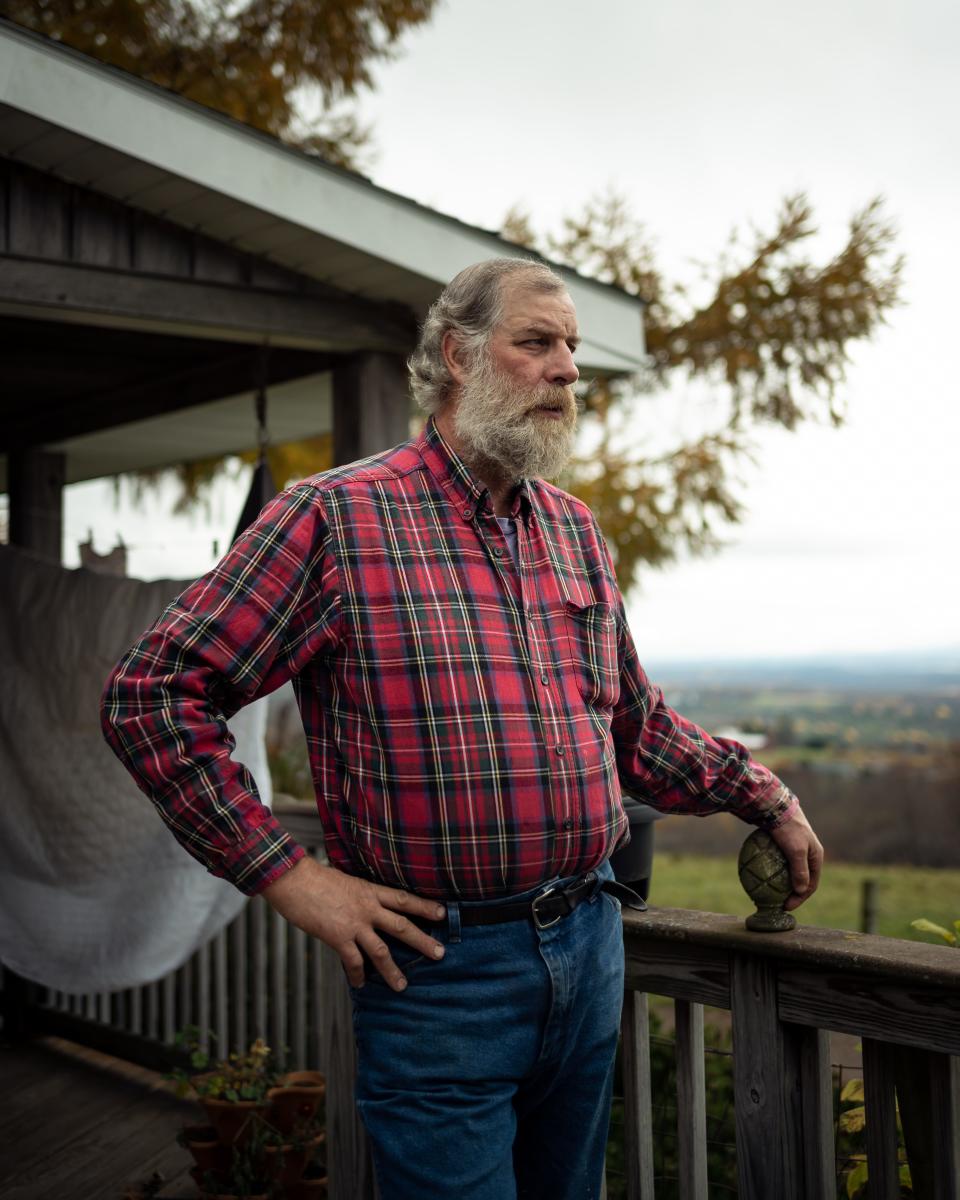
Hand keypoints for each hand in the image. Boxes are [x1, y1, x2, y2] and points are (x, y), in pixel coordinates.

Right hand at [262, 857, 445, 990]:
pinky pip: (353, 961)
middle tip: (440, 953)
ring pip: (381, 950)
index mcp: (370, 890)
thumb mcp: (345, 880)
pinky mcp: (338, 937)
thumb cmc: (314, 878)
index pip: (404, 898)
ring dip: (393, 970)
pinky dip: (358, 975)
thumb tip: (363, 903)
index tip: (443, 912)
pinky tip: (360, 985)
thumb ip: (358, 894)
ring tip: (402, 985)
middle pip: (402, 925)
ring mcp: (354, 923)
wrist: (293, 879)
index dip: (425, 906)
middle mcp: (367, 907)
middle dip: (423, 941)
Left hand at [769, 805, 823, 910]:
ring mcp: (795, 849)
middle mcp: (808, 853)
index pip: (811, 884)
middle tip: (777, 903)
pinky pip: (779, 862)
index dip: (800, 898)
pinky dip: (773, 872)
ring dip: (782, 884)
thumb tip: (801, 891)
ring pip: (789, 871)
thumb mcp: (796, 850)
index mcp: (816, 856)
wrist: (775, 804)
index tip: (785, 907)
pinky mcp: (783, 844)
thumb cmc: (788, 828)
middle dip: (791, 893)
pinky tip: (761, 878)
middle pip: (801, 879)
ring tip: (769, 893)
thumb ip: (800, 870)